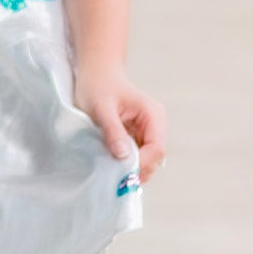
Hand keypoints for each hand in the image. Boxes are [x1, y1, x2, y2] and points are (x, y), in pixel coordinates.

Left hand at [72, 64, 167, 181]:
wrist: (96, 76)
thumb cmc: (98, 86)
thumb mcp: (102, 109)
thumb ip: (113, 131)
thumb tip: (124, 156)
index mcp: (152, 115)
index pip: (156, 148)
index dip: (141, 163)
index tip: (120, 172)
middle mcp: (155, 126)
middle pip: (155, 158)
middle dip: (137, 169)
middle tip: (115, 178)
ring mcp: (147, 133)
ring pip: (147, 161)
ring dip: (131, 170)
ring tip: (112, 173)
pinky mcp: (137, 139)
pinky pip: (137, 158)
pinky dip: (126, 166)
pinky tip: (112, 167)